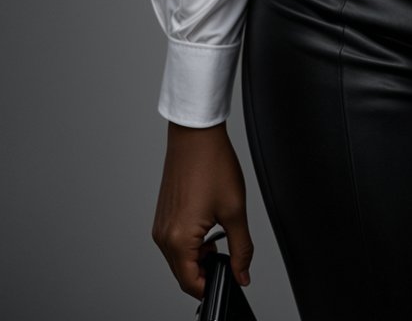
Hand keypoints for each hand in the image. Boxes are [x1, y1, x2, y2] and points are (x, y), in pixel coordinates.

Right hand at [152, 121, 253, 299]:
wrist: (196, 135)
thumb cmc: (212, 164)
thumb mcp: (235, 211)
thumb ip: (241, 249)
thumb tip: (242, 274)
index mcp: (178, 239)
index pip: (191, 283)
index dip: (212, 285)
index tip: (228, 279)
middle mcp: (163, 235)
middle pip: (183, 272)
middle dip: (206, 269)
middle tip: (227, 252)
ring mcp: (160, 225)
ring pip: (179, 258)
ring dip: (199, 255)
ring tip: (218, 232)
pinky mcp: (162, 216)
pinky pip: (174, 242)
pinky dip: (190, 242)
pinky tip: (207, 223)